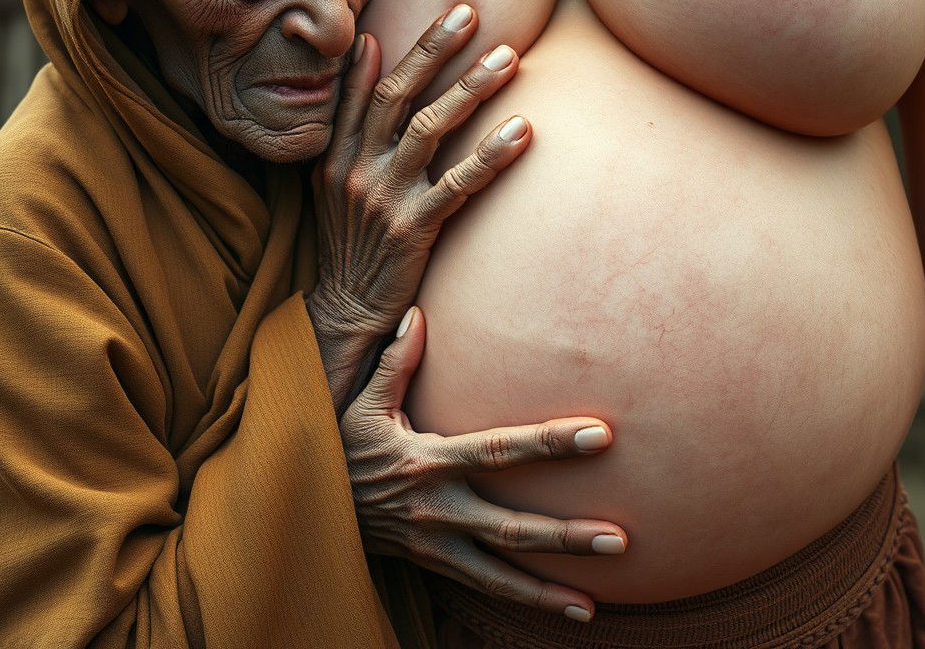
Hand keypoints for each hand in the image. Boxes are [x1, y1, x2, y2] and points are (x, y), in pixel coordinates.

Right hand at [309, 5, 530, 402]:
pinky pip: (458, 183)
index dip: (412, 49)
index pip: (371, 87)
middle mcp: (356, 168)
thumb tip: (366, 50)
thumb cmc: (350, 239)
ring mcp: (383, 197)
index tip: (450, 14)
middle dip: (436, 51)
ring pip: (429, 129)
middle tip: (474, 14)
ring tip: (509, 58)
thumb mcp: (335, 177)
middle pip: (398, 96)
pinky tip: (522, 130)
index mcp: (337, 153)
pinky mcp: (411, 228)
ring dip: (470, 89)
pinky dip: (490, 155)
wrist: (345, 309)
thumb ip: (351, 119)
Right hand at [342, 307, 626, 623]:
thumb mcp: (362, 403)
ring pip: (502, 568)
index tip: (598, 435)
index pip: (499, 450)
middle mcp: (438, 508)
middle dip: (565, 534)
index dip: (549, 443)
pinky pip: (486, 587)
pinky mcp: (435, 565)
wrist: (305, 509)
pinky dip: (529, 600)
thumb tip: (418, 313)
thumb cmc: (340, 447)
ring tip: (600, 597)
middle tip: (619, 538)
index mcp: (428, 461)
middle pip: (511, 525)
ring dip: (551, 584)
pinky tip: (575, 610)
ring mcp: (436, 544)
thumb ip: (395, 362)